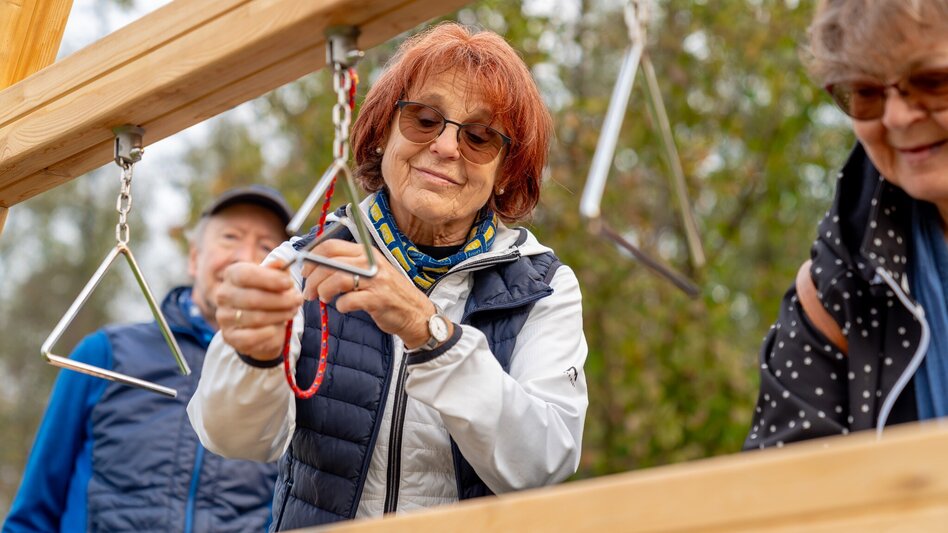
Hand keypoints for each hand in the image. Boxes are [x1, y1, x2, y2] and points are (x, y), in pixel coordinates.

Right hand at [216, 260, 303, 359]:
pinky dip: (267, 333)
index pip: (245, 275)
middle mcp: (223, 294)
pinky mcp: (229, 336)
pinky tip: (277, 328)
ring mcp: (224, 316)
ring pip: (255, 318)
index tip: (289, 283)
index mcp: (232, 275)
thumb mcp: (273, 280)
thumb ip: (277, 271)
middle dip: (281, 300)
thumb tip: (281, 263)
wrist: (260, 324)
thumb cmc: (267, 295)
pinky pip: (250, 337)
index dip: (270, 279)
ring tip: (292, 311)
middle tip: (298, 300)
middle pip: (252, 298)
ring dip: (279, 315)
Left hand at [301, 239, 442, 347]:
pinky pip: (349, 301)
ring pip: (337, 279)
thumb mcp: (371, 272)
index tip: (305, 272)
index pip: (331, 246)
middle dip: (312, 278)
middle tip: (308, 292)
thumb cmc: (388, 293)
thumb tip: (315, 266)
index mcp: (366, 252)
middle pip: (330, 262)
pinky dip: (341, 306)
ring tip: (322, 299)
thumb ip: (348, 266)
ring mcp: (376, 280)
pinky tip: (343, 308)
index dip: (312, 258)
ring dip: (323, 291)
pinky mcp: (378, 299)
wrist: (415, 313)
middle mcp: (371, 263)